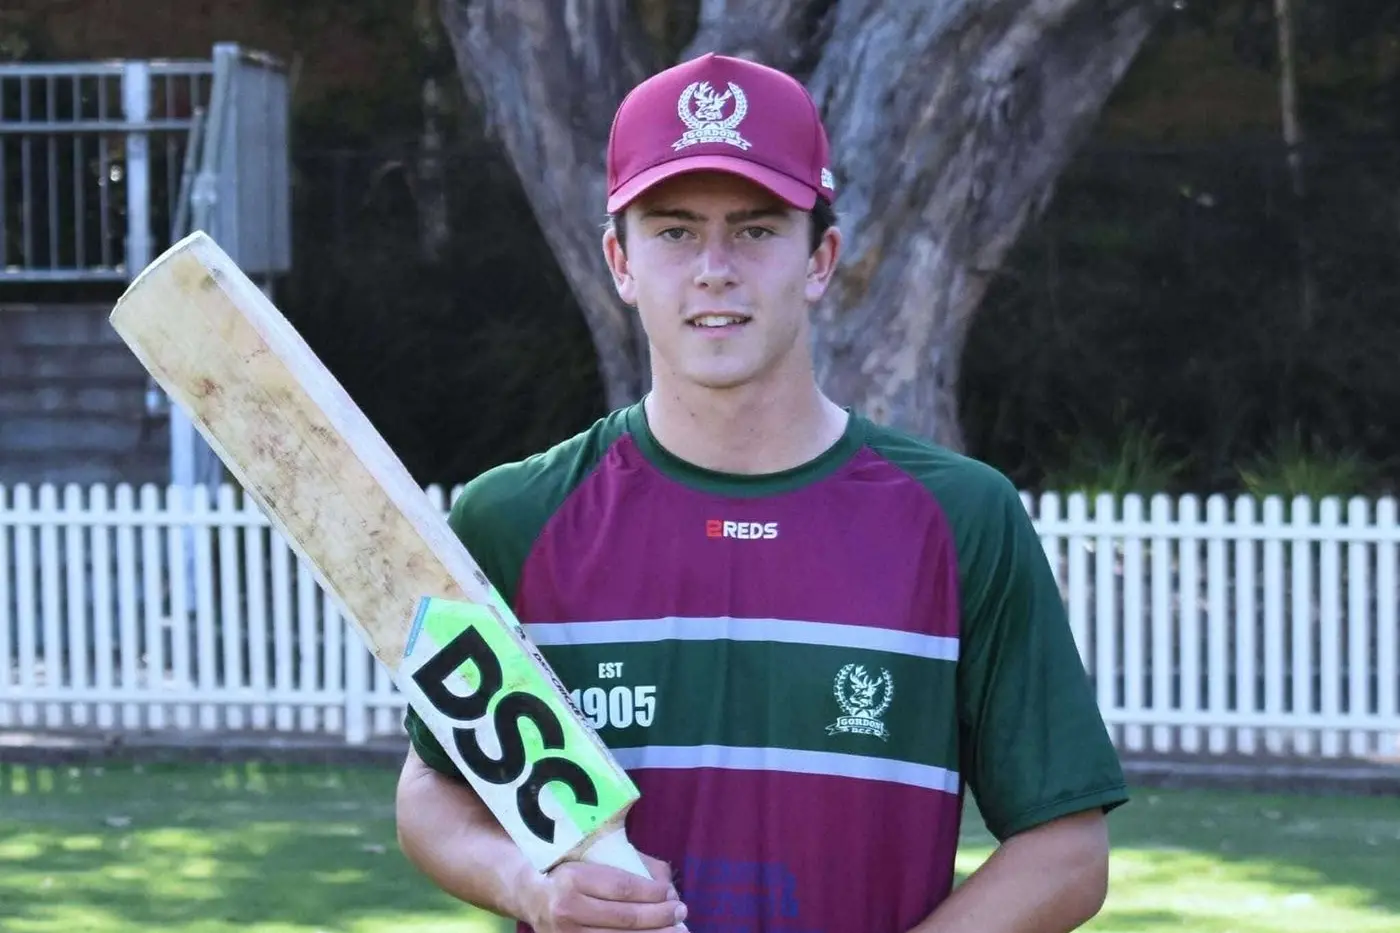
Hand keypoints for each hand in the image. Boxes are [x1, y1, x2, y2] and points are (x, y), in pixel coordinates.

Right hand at [522, 852, 687, 931]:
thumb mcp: (590, 857)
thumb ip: (627, 864)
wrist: (529, 894)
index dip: (653, 893)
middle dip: (660, 916)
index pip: (623, 888)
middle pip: (626, 918)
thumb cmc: (568, 869)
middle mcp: (567, 910)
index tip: (672, 892)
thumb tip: (665, 881)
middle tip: (681, 911)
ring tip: (678, 930)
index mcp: (572, 879)